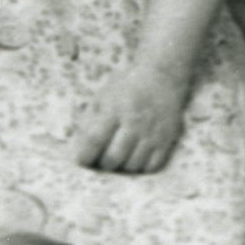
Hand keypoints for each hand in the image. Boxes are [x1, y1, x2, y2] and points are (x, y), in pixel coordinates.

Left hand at [76, 47, 194, 174]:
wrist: (162, 77)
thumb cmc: (125, 88)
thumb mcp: (101, 97)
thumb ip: (88, 120)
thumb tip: (77, 147)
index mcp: (113, 108)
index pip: (95, 139)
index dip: (85, 154)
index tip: (81, 160)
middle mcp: (134, 122)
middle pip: (114, 157)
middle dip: (102, 164)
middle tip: (100, 159)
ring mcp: (152, 132)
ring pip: (133, 165)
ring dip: (121, 167)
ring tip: (117, 158)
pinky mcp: (167, 139)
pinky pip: (152, 166)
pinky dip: (140, 167)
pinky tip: (133, 158)